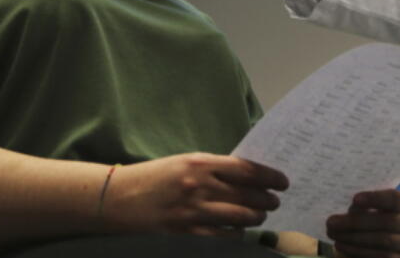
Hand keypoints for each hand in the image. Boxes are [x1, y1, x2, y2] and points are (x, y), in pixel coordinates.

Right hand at [100, 153, 287, 238]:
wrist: (117, 198)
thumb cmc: (153, 178)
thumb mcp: (183, 163)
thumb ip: (213, 169)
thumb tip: (246, 177)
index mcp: (200, 162)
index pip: (247, 169)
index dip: (270, 177)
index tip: (283, 182)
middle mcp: (199, 185)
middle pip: (248, 194)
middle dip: (267, 199)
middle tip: (274, 201)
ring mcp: (193, 211)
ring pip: (240, 217)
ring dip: (255, 217)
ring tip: (259, 215)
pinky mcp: (185, 233)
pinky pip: (222, 237)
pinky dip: (236, 234)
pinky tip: (239, 231)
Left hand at [325, 189, 399, 257]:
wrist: (368, 240)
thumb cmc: (364, 217)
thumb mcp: (363, 208)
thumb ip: (360, 205)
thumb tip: (349, 209)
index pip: (395, 198)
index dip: (376, 198)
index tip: (354, 199)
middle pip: (387, 221)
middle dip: (356, 222)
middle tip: (331, 222)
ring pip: (381, 240)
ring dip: (353, 237)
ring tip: (332, 233)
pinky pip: (378, 256)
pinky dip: (356, 251)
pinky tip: (340, 245)